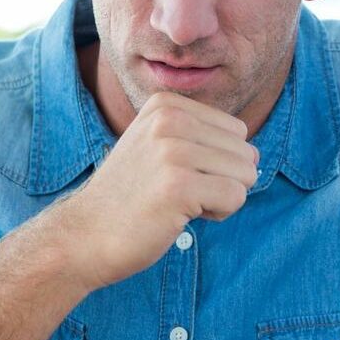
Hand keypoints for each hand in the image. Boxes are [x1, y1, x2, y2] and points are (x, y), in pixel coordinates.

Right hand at [49, 92, 258, 290]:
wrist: (84, 235)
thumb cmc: (130, 197)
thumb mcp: (157, 146)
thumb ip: (199, 136)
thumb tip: (255, 152)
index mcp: (165, 105)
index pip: (236, 130)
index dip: (217, 161)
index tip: (177, 174)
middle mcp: (169, 120)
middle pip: (245, 151)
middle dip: (224, 180)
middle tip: (180, 193)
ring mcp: (172, 151)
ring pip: (246, 174)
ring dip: (222, 198)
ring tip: (180, 203)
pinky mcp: (178, 186)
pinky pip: (236, 197)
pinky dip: (219, 214)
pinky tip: (182, 216)